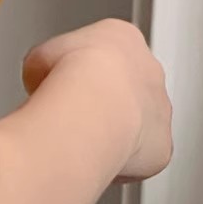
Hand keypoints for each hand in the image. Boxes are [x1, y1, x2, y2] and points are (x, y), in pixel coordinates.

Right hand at [22, 18, 173, 184]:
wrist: (90, 106)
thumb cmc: (68, 80)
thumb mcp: (41, 58)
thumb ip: (49, 68)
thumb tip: (41, 82)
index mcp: (122, 38)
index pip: (105, 56)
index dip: (79, 75)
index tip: (63, 89)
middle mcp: (149, 70)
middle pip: (126, 90)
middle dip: (101, 106)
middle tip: (72, 120)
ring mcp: (160, 108)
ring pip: (136, 126)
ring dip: (110, 135)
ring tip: (80, 143)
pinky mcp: (161, 146)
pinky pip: (140, 160)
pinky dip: (117, 165)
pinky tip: (94, 162)